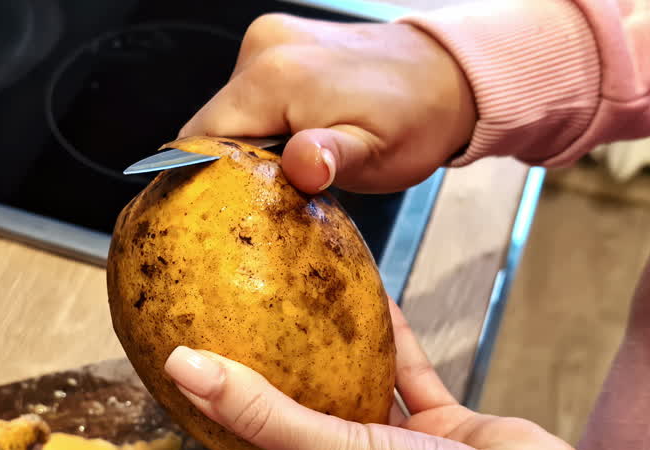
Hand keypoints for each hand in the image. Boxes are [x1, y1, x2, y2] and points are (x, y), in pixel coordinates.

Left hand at [163, 299, 649, 449]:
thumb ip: (260, 411)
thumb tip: (182, 366)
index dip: (229, 408)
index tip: (205, 352)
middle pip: (303, 414)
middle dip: (282, 367)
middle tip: (250, 307)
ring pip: (358, 386)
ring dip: (338, 346)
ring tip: (303, 291)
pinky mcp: (444, 427)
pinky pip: (408, 372)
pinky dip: (393, 338)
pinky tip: (372, 293)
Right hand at [179, 14, 476, 193]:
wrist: (448, 75)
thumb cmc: (415, 118)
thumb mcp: (376, 154)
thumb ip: (330, 159)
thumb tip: (301, 165)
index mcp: (273, 77)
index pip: (200, 139)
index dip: (207, 181)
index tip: (229, 209)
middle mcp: (264, 49)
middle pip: (210, 126)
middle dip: (229, 166)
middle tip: (268, 194)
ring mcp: (270, 40)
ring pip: (229, 113)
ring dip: (247, 146)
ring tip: (289, 167)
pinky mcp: (280, 42)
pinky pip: (249, 94)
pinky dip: (263, 123)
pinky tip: (294, 140)